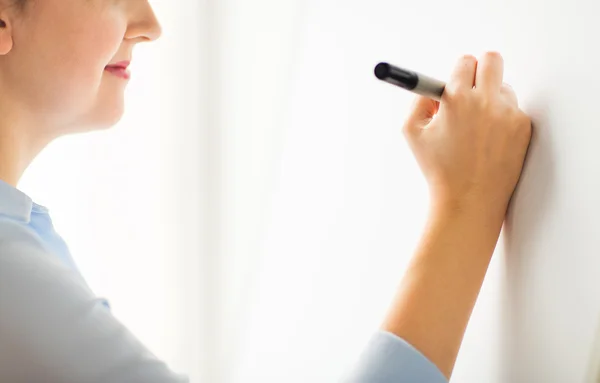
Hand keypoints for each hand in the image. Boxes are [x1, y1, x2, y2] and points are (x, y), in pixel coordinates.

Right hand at [402, 52, 531, 218]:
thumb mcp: (412, 132)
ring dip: (491, 99)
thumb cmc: (438, 169)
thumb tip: (434, 88)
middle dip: (482, 68)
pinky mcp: (523, 128)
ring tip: (477, 129)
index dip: (459, 72)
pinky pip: (513, 111)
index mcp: (457, 99)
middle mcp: (486, 101)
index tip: (458, 80)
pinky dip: (502, 120)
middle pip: (492, 60)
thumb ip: (419, 101)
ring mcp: (508, 114)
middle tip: (474, 84)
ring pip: (503, 89)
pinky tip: (489, 142)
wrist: (468, 200)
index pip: (465, 62)